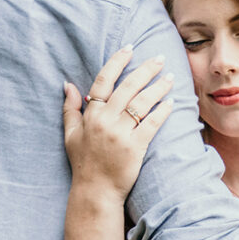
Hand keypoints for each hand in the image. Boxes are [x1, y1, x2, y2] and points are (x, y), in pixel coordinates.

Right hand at [63, 47, 172, 200]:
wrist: (95, 191)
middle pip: (128, 87)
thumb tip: (67, 84)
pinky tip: (171, 102)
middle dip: (146, 70)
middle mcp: (105, 121)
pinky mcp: (135, 147)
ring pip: (142, 103)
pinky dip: (162, 111)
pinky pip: (151, 124)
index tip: (130, 48)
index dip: (117, 62)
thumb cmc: (83, 163)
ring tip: (170, 78)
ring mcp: (120, 134)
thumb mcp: (70, 134)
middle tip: (160, 58)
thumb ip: (70, 108)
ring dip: (158, 87)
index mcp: (90, 115)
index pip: (103, 80)